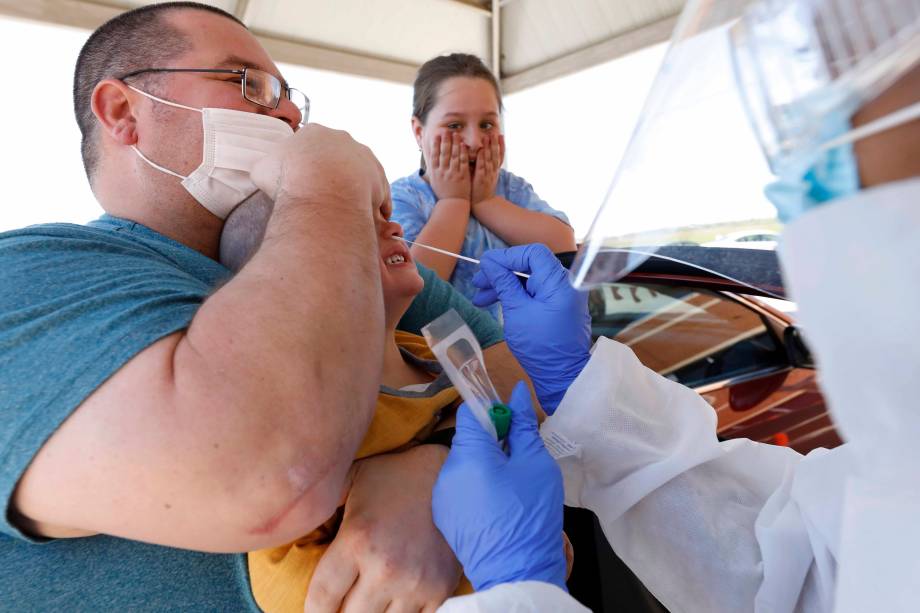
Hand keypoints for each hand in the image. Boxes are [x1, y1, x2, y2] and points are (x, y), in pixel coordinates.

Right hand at [250, 123, 388, 208]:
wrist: (322, 189)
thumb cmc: (288, 177)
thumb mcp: (262, 170)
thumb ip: (266, 168)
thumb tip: (265, 173)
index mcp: (314, 133)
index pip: (312, 146)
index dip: (306, 165)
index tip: (304, 182)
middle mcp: (343, 139)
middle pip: (339, 158)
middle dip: (333, 175)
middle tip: (325, 197)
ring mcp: (365, 157)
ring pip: (361, 174)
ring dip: (356, 189)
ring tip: (346, 210)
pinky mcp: (380, 178)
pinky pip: (378, 193)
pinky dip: (374, 204)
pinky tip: (367, 217)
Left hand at [305, 446, 461, 612]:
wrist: (457, 476)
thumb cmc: (398, 477)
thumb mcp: (354, 480)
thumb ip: (325, 501)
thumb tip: (294, 515)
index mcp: (357, 542)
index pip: (321, 600)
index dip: (313, 612)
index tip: (315, 610)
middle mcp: (385, 569)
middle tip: (341, 604)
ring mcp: (415, 584)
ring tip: (367, 601)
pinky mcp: (439, 590)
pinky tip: (394, 601)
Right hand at [424, 132, 471, 201]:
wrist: (453, 204)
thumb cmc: (444, 193)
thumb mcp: (434, 182)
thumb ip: (433, 171)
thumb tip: (428, 161)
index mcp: (435, 173)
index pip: (434, 156)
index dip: (435, 145)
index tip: (436, 135)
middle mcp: (443, 172)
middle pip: (443, 153)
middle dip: (444, 141)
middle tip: (446, 130)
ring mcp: (453, 173)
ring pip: (453, 155)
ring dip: (454, 143)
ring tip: (455, 134)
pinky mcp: (462, 176)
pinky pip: (462, 162)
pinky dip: (462, 152)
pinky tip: (463, 145)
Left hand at [433, 381, 566, 590]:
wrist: (517, 572)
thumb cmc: (530, 516)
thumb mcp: (536, 464)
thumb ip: (523, 425)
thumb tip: (516, 393)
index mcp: (469, 454)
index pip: (470, 411)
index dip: (492, 410)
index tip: (511, 422)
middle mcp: (447, 471)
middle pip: (467, 439)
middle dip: (491, 441)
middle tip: (518, 456)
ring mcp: (442, 495)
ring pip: (463, 464)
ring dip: (483, 465)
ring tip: (509, 485)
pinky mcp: (444, 515)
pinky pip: (458, 487)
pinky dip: (475, 486)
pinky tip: (496, 503)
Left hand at [471, 134, 503, 205]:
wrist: (482, 204)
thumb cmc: (481, 190)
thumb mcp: (485, 176)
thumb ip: (483, 165)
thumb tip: (479, 154)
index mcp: (494, 170)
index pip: (499, 155)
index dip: (501, 145)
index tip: (501, 135)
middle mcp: (492, 171)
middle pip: (495, 155)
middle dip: (495, 143)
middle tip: (495, 132)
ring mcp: (487, 175)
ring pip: (489, 159)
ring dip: (489, 147)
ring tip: (488, 137)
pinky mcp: (481, 179)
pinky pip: (482, 167)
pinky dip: (481, 158)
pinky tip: (481, 151)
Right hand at [472, 244, 590, 413]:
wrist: (561, 376)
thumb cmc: (540, 346)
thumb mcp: (516, 311)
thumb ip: (504, 283)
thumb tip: (489, 262)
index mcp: (560, 282)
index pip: (533, 253)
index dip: (507, 257)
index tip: (485, 265)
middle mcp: (566, 284)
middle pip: (530, 266)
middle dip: (502, 273)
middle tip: (477, 283)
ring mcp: (564, 296)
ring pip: (530, 280)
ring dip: (505, 286)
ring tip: (480, 298)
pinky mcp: (559, 307)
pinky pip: (536, 293)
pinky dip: (517, 296)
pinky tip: (496, 303)